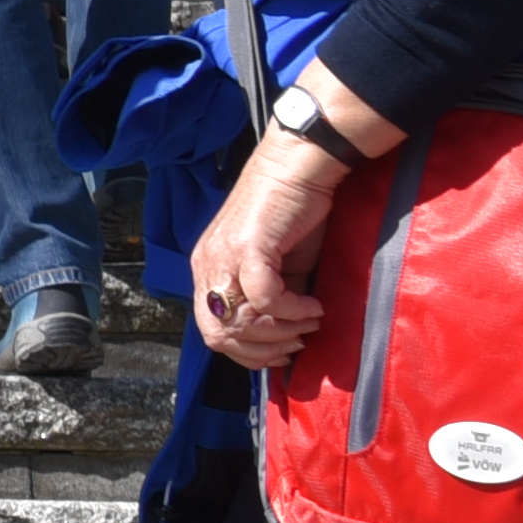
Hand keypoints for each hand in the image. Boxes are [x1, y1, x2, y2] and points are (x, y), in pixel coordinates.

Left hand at [187, 144, 342, 369]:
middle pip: (218, 335)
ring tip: (311, 318)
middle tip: (298, 338)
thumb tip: (284, 343)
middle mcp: (208, 265)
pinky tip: (314, 304)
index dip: (248, 354)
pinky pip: (265, 299)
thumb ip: (270, 302)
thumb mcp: (277, 270)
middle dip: (263, 349)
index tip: (284, 350)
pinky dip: (294, 311)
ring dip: (284, 331)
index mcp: (208, 272)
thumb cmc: (292, 217)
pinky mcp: (248, 247)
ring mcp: (224, 256)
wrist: (297, 168)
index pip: (211, 332)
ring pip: (240, 322)